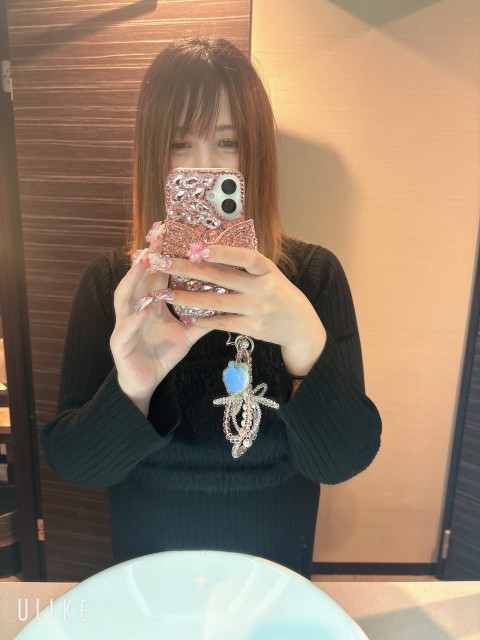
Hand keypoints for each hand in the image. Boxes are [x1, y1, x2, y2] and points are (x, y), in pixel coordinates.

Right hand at [110, 238, 211, 413]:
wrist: (144, 383)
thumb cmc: (162, 356)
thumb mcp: (186, 335)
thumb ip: (201, 320)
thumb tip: (224, 306)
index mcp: (151, 303)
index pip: (157, 275)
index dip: (165, 255)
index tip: (175, 236)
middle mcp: (135, 308)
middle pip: (139, 277)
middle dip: (148, 256)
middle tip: (158, 236)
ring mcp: (125, 323)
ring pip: (125, 296)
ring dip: (133, 278)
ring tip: (144, 262)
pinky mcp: (119, 342)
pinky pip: (126, 328)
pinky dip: (134, 318)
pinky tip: (144, 309)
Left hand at [157, 245, 326, 375]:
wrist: (299, 324)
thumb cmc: (277, 292)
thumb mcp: (268, 273)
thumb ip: (244, 264)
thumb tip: (209, 247)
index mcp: (266, 269)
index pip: (245, 257)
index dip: (223, 252)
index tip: (198, 246)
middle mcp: (262, 288)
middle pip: (220, 277)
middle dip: (188, 269)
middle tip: (162, 262)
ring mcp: (257, 309)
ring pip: (216, 303)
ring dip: (187, 298)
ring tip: (165, 294)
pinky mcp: (252, 328)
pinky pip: (222, 322)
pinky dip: (202, 319)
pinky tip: (186, 315)